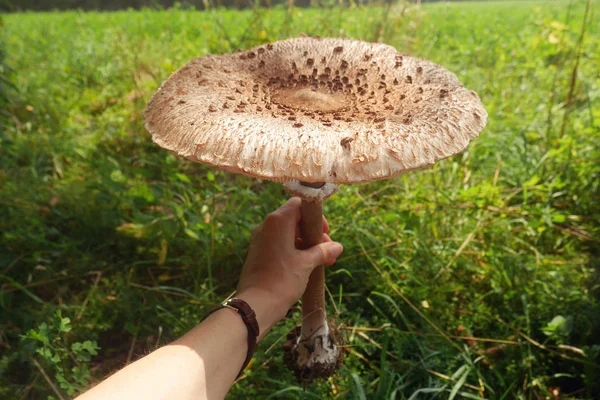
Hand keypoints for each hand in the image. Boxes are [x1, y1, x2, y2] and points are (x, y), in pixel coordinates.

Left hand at [236, 197, 342, 336]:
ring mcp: (260, 239)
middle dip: (313, 233)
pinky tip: (306, 266)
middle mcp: (266, 226)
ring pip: (288, 234)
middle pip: (294, 219)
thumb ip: (322, 251)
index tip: (324, 232)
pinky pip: (279, 244)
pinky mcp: (258, 253)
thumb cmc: (282, 280)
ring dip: (306, 244)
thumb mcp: (306, 264)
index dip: (314, 215)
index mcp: (278, 221)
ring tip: (322, 262)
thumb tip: (338, 247)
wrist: (256, 305)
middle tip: (328, 250)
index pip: (299, 204)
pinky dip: (293, 250)